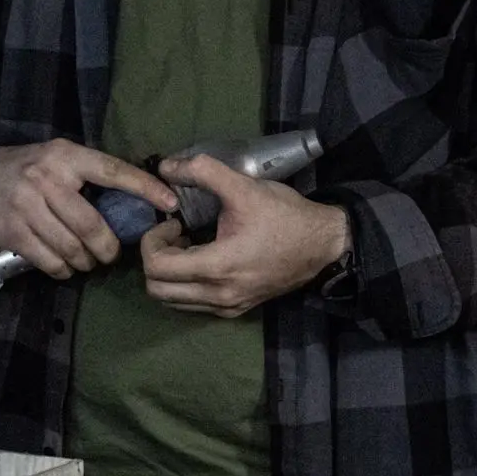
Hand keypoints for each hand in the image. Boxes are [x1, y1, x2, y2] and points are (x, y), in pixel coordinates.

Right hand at [0, 137, 181, 278]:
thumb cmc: (22, 170)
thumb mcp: (54, 160)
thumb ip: (85, 177)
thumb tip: (132, 205)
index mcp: (65, 155)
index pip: (112, 170)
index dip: (144, 188)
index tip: (171, 204)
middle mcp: (46, 177)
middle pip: (92, 224)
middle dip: (108, 247)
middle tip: (110, 254)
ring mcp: (26, 205)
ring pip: (71, 246)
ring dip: (85, 262)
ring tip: (86, 262)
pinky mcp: (11, 231)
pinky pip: (49, 260)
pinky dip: (62, 269)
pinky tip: (64, 267)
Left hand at [138, 154, 351, 317]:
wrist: (324, 245)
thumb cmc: (284, 216)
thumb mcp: (244, 187)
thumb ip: (202, 171)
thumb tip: (165, 165)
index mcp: (217, 267)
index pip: (156, 267)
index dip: (152, 241)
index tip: (172, 221)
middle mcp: (218, 295)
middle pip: (157, 290)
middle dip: (155, 258)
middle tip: (174, 234)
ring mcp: (227, 307)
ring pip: (172, 301)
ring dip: (169, 274)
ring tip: (187, 246)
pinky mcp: (236, 310)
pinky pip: (193, 304)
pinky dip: (185, 285)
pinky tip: (202, 257)